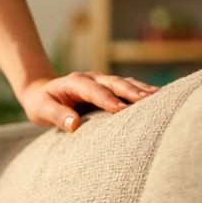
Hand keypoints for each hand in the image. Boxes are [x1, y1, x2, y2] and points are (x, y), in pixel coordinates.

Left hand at [19, 71, 157, 131]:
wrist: (42, 92)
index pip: (93, 91)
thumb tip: (75, 125)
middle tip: (149, 100)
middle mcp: (91, 78)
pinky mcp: (108, 86)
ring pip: (124, 82)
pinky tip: (157, 96)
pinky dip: (141, 90)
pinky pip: (127, 86)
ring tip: (160, 96)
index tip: (121, 109)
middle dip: (131, 91)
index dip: (107, 99)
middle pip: (114, 83)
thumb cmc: (41, 103)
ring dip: (141, 89)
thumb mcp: (42, 111)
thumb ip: (58, 116)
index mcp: (74, 82)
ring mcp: (101, 80)